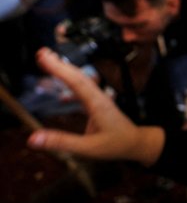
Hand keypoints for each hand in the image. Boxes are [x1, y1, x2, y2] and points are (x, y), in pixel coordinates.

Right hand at [27, 48, 164, 165]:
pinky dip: (72, 88)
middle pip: (78, 76)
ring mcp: (100, 99)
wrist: (137, 143)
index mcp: (97, 104)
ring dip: (65, 72)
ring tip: (49, 65)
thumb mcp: (88, 148)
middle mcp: (98, 97)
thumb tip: (34, 138)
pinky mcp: (99, 104)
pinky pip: (84, 91)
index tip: (44, 57)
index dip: (59, 68)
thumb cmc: (116, 145)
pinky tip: (61, 96)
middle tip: (42, 53)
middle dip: (59, 64)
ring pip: (81, 81)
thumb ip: (62, 142)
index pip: (76, 82)